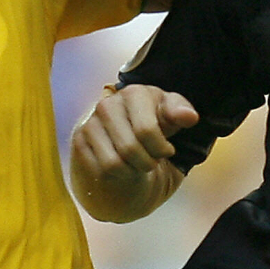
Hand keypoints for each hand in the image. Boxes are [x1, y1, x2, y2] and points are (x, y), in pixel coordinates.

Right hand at [69, 85, 197, 221]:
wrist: (126, 140)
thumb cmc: (154, 126)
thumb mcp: (172, 120)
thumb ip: (181, 114)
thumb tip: (189, 117)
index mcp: (134, 93)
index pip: (147, 130)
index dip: (161, 148)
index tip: (167, 150)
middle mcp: (108, 104)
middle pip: (130, 149)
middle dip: (148, 162)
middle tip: (152, 160)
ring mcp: (90, 122)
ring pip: (113, 164)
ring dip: (131, 170)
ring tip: (136, 162)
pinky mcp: (79, 141)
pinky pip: (99, 170)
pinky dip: (115, 175)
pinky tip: (121, 165)